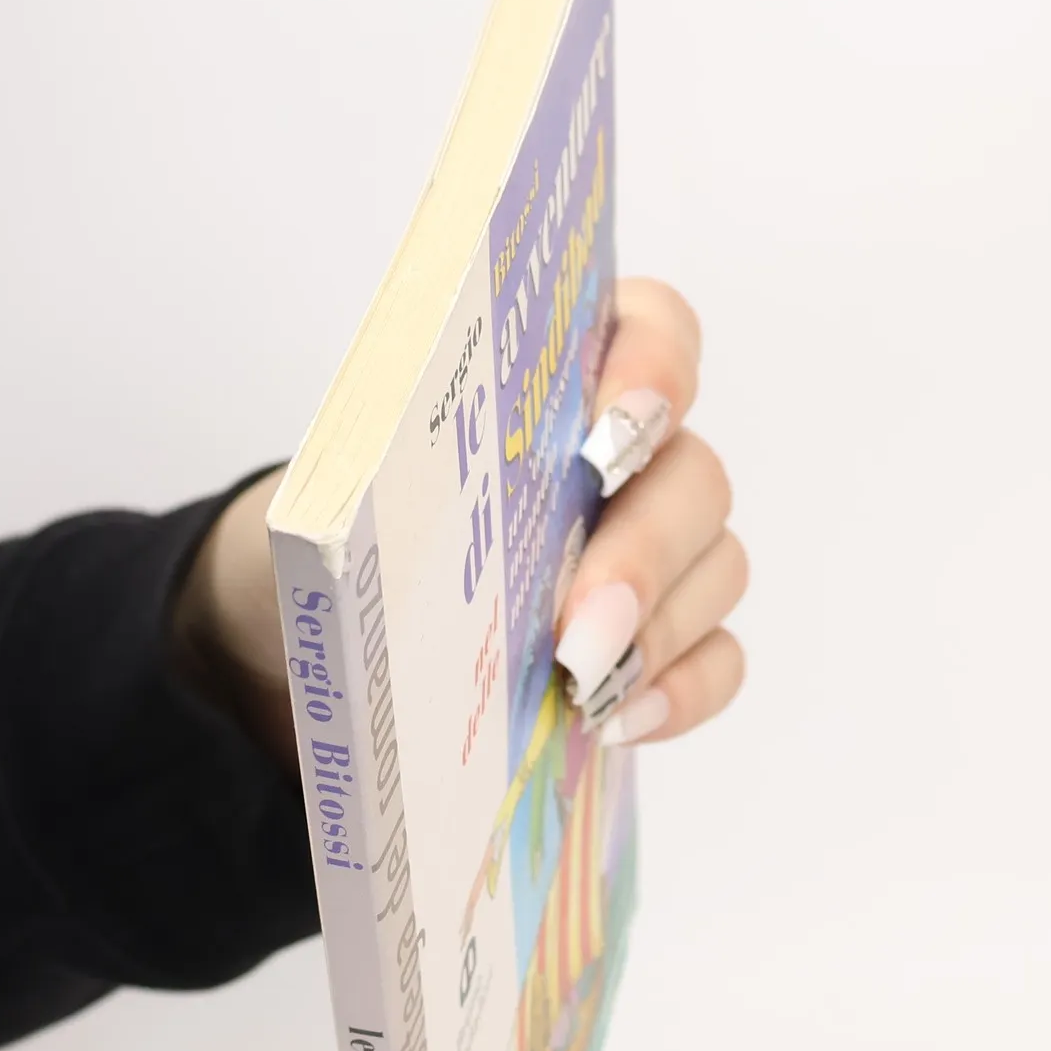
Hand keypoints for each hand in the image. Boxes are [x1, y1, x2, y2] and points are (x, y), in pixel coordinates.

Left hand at [179, 276, 744, 762]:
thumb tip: (365, 525)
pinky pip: (716, 659)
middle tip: (578, 622)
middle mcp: (638, 454)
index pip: (654, 330)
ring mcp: (668, 549)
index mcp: (568, 377)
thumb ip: (383, 477)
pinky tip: (616, 720)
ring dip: (657, 630)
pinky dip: (677, 691)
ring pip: (716, 569)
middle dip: (642, 550)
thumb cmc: (354, 528)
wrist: (334, 625)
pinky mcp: (671, 641)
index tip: (609, 427)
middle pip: (694, 476)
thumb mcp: (342, 486)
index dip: (654, 366)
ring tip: (582, 683)